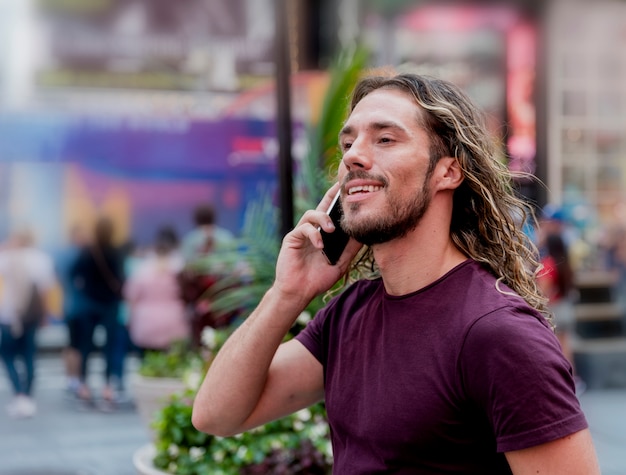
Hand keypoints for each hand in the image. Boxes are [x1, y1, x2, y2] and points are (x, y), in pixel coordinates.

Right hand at [273, 183, 361, 304]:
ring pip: (311, 214)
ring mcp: (302, 233)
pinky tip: (320, 245)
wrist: (299, 292)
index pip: (333, 213)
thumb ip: (350, 250)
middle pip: (322, 205)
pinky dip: (313, 234)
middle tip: (341, 187)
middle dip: (331, 195)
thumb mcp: (340, 263)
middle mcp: (313, 230)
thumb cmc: (318, 279)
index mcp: (325, 234)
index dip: (340, 200)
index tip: (352, 189)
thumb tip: (365, 235)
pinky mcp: (292, 239)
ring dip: (323, 218)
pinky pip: (303, 229)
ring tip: (332, 229)